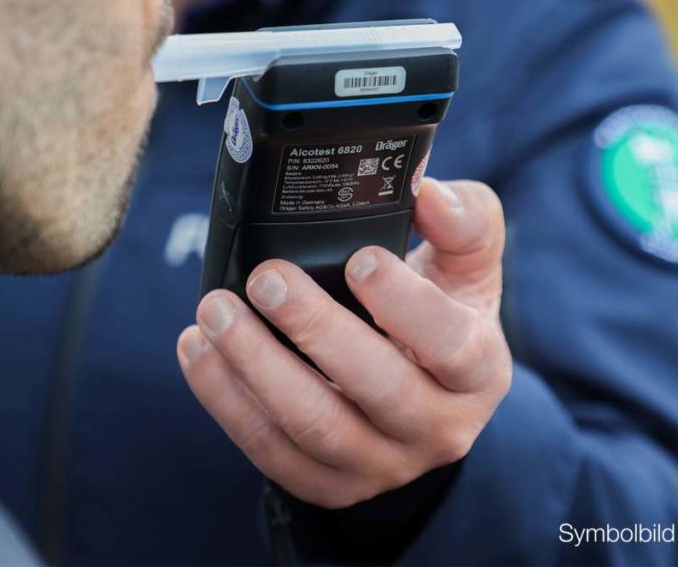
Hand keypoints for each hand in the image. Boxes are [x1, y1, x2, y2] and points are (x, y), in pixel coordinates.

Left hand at [176, 179, 511, 508]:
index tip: (359, 259)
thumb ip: (463, 220)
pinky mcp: (328, 485)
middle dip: (314, 330)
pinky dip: (226, 399)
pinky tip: (199, 348)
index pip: (452, 344)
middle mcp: (439, 429)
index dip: (405, 304)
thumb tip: (426, 193)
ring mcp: (381, 464)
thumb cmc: (441, 311)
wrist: (421, 392)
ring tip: (215, 310)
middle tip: (266, 278)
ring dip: (255, 365)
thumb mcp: (468, 266)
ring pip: (314, 426)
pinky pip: (269, 451)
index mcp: (479, 371)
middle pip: (378, 389)